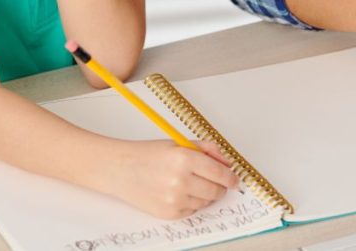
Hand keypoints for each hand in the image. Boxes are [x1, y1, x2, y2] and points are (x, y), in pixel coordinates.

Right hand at [101, 140, 238, 218]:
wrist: (121, 169)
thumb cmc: (148, 154)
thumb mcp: (179, 143)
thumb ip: (207, 149)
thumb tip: (227, 162)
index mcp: (185, 158)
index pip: (220, 173)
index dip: (231, 177)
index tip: (234, 179)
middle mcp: (180, 180)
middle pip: (216, 191)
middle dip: (219, 186)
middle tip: (213, 180)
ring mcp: (174, 199)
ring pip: (205, 202)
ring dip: (205, 194)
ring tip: (189, 182)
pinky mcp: (169, 213)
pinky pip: (192, 210)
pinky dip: (191, 202)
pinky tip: (179, 191)